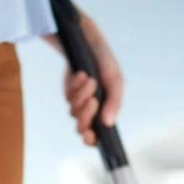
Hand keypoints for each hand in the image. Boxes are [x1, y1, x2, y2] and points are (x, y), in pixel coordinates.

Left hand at [56, 13, 122, 144]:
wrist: (88, 44)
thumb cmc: (105, 63)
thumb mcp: (114, 80)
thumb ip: (114, 102)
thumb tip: (108, 123)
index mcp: (106, 112)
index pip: (98, 137)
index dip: (92, 140)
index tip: (90, 134)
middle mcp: (92, 112)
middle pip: (82, 129)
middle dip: (86, 116)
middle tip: (93, 100)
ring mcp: (79, 104)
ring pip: (74, 113)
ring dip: (82, 96)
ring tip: (90, 79)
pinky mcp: (69, 94)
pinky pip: (68, 99)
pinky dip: (75, 87)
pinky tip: (81, 75)